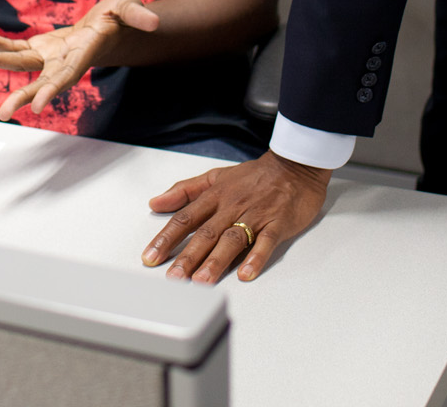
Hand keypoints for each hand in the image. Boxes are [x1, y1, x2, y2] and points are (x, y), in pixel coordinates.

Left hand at [0, 0, 160, 121]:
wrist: (108, 27)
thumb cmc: (120, 18)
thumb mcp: (130, 9)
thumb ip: (138, 15)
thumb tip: (154, 20)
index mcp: (83, 55)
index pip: (66, 77)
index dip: (51, 90)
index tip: (36, 107)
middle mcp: (63, 62)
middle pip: (40, 81)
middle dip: (21, 95)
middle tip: (3, 113)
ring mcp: (49, 56)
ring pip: (19, 64)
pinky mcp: (39, 47)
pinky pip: (13, 47)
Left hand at [144, 152, 330, 283]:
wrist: (295, 166)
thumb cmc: (256, 175)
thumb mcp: (216, 176)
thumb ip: (185, 190)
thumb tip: (156, 202)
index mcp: (216, 195)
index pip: (186, 218)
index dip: (167, 238)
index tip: (151, 256)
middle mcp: (232, 206)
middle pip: (206, 233)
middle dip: (188, 256)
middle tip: (174, 277)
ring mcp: (256, 215)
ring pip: (232, 239)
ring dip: (217, 261)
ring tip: (202, 281)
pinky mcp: (278, 223)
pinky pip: (266, 241)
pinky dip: (256, 257)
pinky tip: (246, 273)